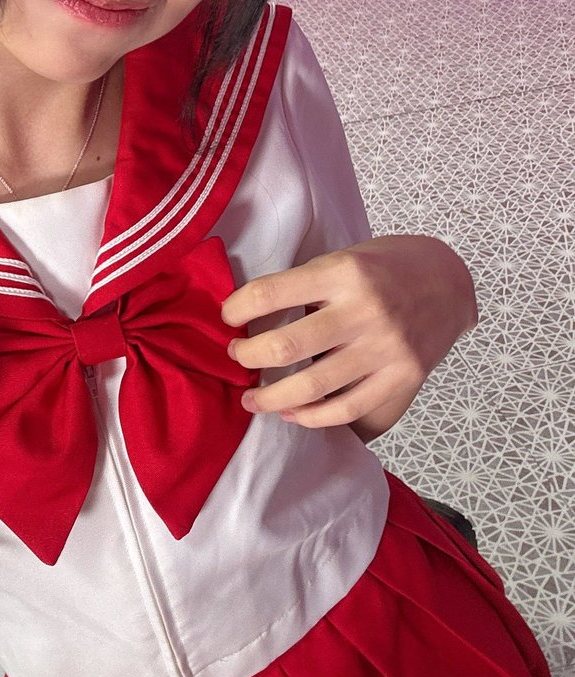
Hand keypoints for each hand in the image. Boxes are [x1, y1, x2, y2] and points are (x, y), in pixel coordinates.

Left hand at [222, 235, 476, 441]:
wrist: (450, 282)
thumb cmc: (385, 267)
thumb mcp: (343, 259)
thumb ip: (305, 287)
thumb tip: (252, 318)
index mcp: (343, 273)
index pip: (271, 293)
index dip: (237, 308)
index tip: (227, 317)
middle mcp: (365, 312)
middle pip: (286, 348)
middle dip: (247, 357)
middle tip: (235, 356)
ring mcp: (386, 350)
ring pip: (313, 387)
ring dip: (271, 397)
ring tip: (252, 399)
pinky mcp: (402, 379)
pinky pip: (347, 409)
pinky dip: (313, 417)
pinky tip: (292, 413)